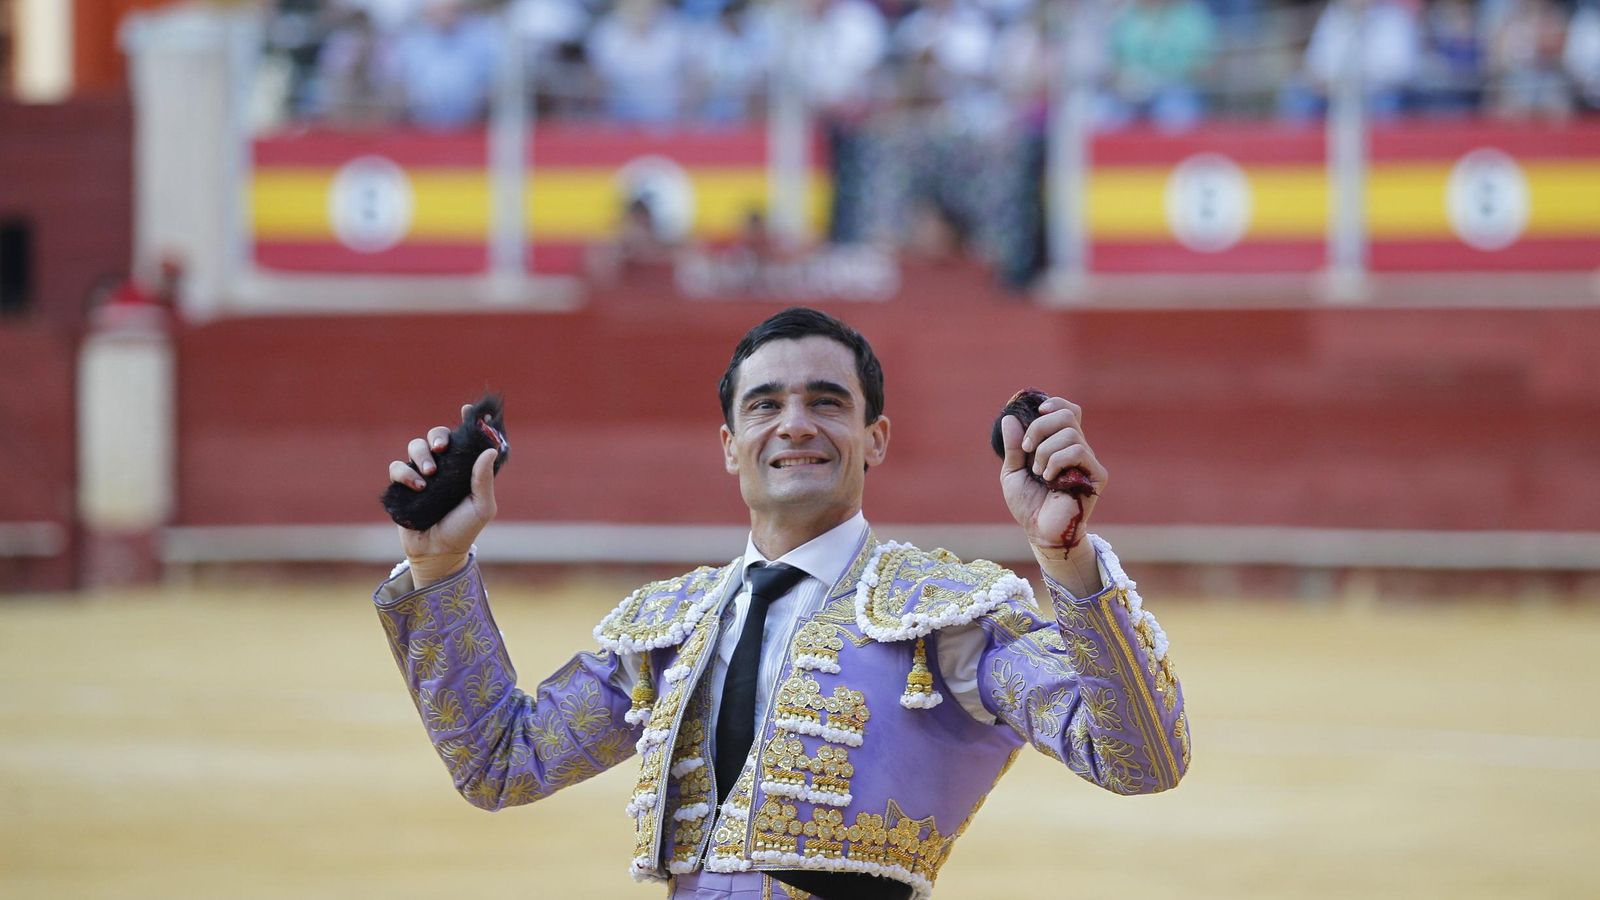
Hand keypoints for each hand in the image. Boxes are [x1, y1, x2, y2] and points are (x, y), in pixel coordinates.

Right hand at [388, 404, 498, 583]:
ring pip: (415, 446)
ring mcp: (422, 474)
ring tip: (429, 475)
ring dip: (421, 455)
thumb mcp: (482, 507)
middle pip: (436, 435)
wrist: (437, 553)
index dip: (467, 421)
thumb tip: (489, 450)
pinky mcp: (403, 485)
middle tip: (441, 449)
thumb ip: (484, 480)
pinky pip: (397, 466)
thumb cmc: (464, 530)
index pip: (466, 439)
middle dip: (437, 436)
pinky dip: (405, 472)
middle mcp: (444, 467)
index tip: (467, 410)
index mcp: (465, 468)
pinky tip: (417, 486)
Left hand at [998, 395, 1107, 559]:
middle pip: (1067, 416)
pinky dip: (1057, 461)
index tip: (1038, 411)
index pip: (1068, 411)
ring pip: (1070, 434)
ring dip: (1045, 451)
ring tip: (1039, 472)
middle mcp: (1078, 449)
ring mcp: (1089, 462)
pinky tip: (1050, 479)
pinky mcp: (1097, 476)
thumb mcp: (1013, 471)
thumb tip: (1009, 417)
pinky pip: (1079, 452)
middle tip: (1028, 449)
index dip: (1056, 405)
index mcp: (1060, 444)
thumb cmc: (1028, 504)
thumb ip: (1014, 446)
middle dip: (1040, 427)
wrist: (1039, 531)